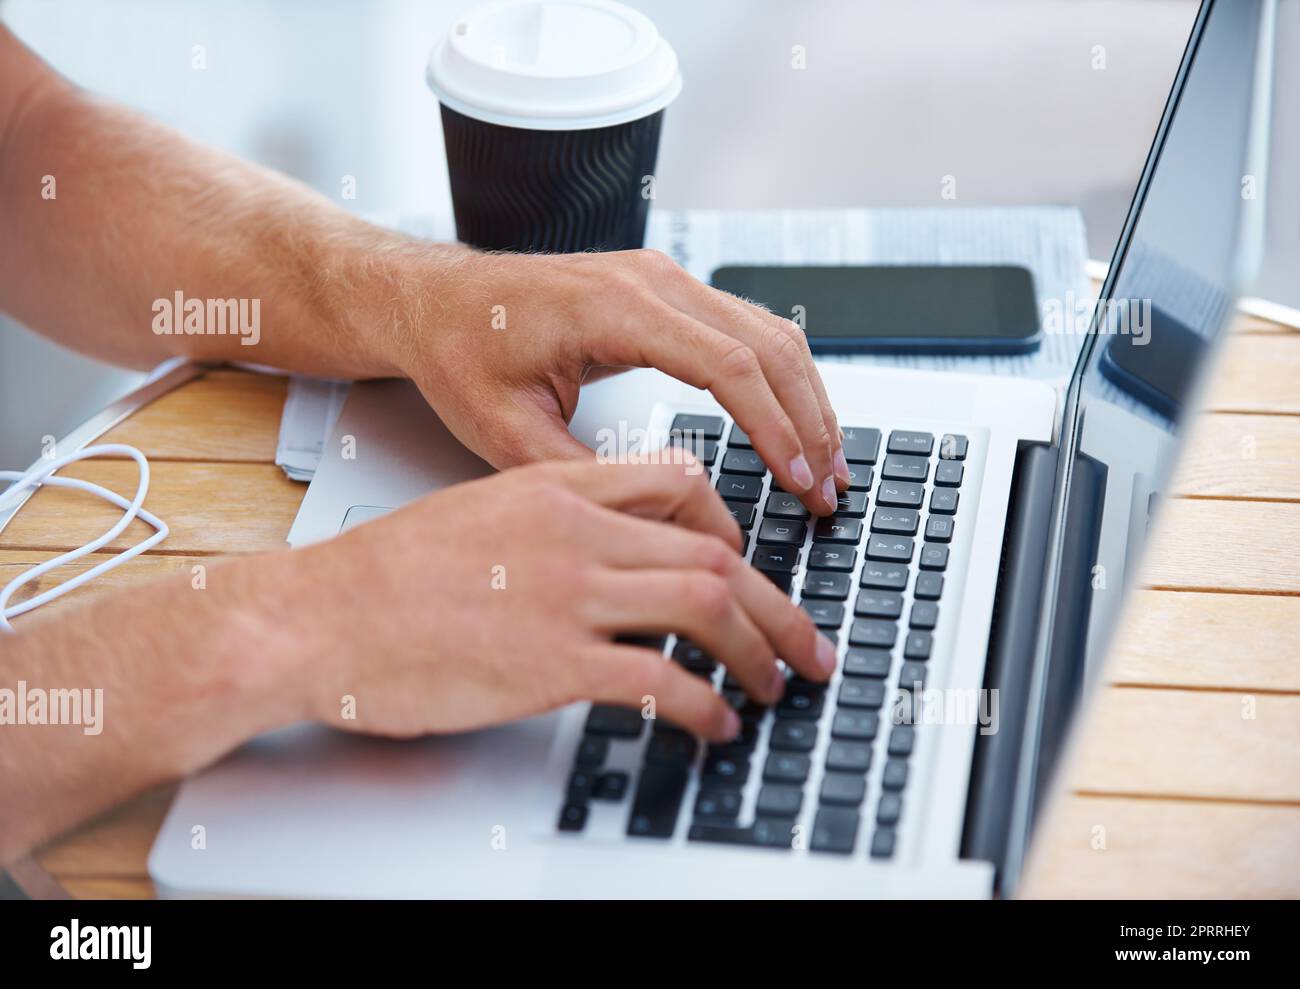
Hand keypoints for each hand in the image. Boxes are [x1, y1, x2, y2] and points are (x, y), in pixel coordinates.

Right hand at [298, 457, 836, 740]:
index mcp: (556, 487)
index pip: (680, 482)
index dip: (731, 529)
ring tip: (773, 686)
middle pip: (716, 556)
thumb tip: (610, 550)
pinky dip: (705, 703)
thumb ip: (551, 521)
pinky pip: (661, 680)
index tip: (746, 570)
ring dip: (758, 653)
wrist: (315, 616)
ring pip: (706, 608)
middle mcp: (575, 532)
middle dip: (779, 607)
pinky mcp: (552, 663)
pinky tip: (715, 723)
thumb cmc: (383, 575)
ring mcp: (568, 596)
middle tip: (806, 644)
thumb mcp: (478, 513)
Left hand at [384, 247, 850, 515]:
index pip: (729, 366)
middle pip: (768, 344)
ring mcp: (661, 278)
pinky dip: (779, 378)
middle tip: (830, 488)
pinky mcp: (663, 291)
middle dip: (810, 420)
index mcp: (614, 308)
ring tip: (826, 464)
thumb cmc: (460, 352)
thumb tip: (657, 517)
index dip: (776, 430)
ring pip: (769, 330)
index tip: (799, 483)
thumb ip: (585, 475)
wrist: (434, 301)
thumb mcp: (507, 433)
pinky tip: (792, 421)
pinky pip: (745, 327)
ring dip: (805, 398)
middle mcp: (650, 280)